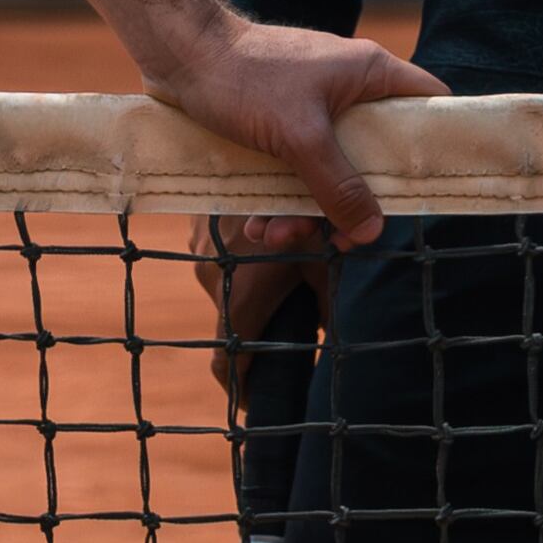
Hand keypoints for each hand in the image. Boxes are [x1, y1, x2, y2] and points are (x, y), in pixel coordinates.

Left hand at [148, 9, 433, 255]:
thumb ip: (339, 185)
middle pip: (374, 158)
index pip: (428, 103)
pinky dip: (277, 201)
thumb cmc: (245, 77)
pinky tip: (255, 225)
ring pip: (329, 173)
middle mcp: (349, 91)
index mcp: (370, 75)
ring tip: (272, 236)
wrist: (179, 54)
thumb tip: (373, 230)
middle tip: (333, 239)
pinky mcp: (280, 126)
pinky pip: (294, 172)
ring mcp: (314, 109)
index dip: (435, 145)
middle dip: (349, 204)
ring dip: (303, 212)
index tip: (428, 190)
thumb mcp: (299, 137)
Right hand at [193, 216, 340, 404]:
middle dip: (261, 329)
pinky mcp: (200, 227)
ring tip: (286, 280)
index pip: (227, 366)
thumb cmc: (301, 204)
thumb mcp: (324, 258)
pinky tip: (272, 246)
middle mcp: (211, 276)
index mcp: (240, 296)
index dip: (245, 391)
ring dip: (252, 291)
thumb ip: (332, 303)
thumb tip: (343, 342)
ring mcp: (200, 249)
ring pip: (227, 287)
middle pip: (232, 323)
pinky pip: (220, 259)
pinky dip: (243, 264)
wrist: (258, 137)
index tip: (262, 405)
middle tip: (294, 328)